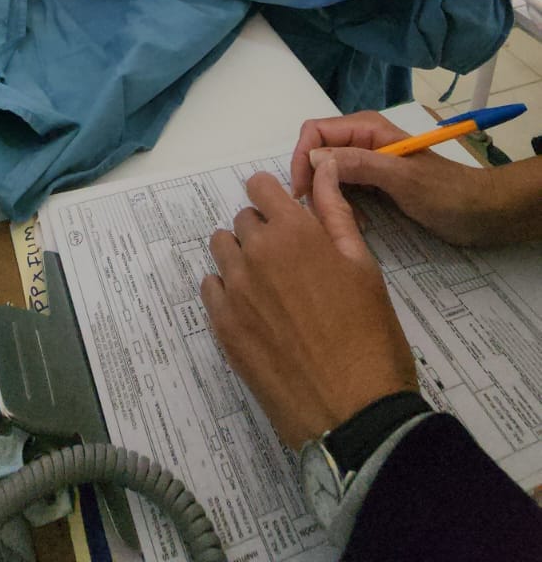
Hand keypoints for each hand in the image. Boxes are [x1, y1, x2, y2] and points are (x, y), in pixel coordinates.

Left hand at [200, 163, 416, 449]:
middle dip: (264, 232)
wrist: (354, 413)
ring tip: (273, 291)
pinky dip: (228, 292)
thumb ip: (335, 212)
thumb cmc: (370, 336)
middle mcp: (256, 252)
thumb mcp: (363, 266)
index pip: (260, 187)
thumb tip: (323, 168)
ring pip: (223, 251)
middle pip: (243, 220)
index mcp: (295, 231)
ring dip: (242, 259)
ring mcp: (234, 291)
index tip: (288, 219)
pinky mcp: (222, 327)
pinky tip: (257, 314)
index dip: (275, 200)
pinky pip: (211, 288)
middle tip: (293, 265)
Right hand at [289, 111, 496, 246]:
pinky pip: (344, 191)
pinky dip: (344, 207)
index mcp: (366, 129)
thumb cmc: (445, 193)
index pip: (315, 132)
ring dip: (330, 198)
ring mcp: (367, 163)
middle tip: (327, 215)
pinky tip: (360, 224)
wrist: (480, 213)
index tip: (303, 193)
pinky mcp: (374, 184)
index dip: (302, 158)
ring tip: (348, 222)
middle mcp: (362, 141)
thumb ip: (360, 164)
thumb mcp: (402, 178)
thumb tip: (315, 159)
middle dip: (315, 183)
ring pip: (327, 175)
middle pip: (317, 154)